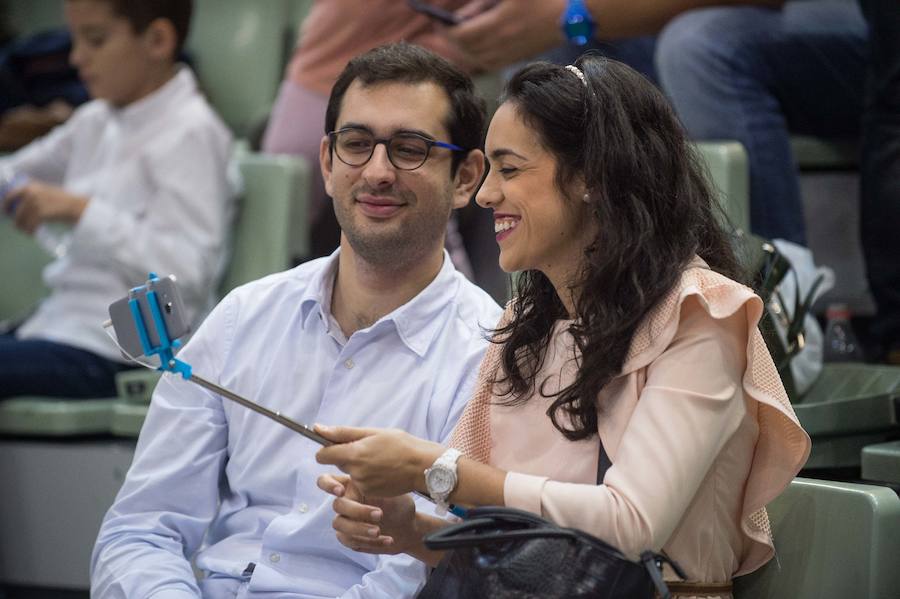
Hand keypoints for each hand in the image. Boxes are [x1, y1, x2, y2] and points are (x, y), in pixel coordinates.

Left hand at [2, 180, 86, 233]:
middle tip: (18, 225)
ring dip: (23, 228)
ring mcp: (35, 204)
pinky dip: (30, 231)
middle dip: (15, 221)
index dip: (4, 205)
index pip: (10, 195)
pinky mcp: (40, 214)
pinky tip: (32, 233)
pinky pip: (30, 226)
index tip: (6, 212)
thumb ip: (35, 192)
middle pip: (15, 211)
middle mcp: (30, 194)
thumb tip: (21, 201)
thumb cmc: (64, 200)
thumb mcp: (47, 190)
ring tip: (27, 231)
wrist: (76, 206)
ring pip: (21, 220)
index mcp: (30, 186)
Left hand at [314, 425, 443, 496]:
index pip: (322, 456)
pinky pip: (361, 483)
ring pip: (351, 473)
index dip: (326, 449)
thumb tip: (318, 428)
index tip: (335, 444)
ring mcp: (363, 485)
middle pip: (338, 463)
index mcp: (354, 454)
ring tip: (380, 459)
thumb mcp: (373, 433)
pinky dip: (368, 477)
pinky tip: (384, 470)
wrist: (423, 467)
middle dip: (347, 456)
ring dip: (359, 466)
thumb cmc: (401, 445)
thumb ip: (343, 433)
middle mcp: (355, 472)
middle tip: (368, 448)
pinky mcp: (370, 493)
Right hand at [317, 473, 418, 554]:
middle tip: (379, 514)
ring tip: (379, 531)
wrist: (408, 527)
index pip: (326, 480)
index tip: (341, 491)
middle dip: (357, 511)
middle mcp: (345, 502)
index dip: (328, 485)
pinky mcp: (350, 538)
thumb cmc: (399, 504)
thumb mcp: (392, 490)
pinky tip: (388, 540)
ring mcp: (346, 521)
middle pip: (337, 505)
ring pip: (339, 525)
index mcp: (351, 485)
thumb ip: (376, 484)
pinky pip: (350, 541)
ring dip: (359, 529)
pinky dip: (370, 542)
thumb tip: (367, 479)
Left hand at [447, 0, 567, 70]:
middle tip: (444, 27)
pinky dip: (479, 57)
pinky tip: (478, 47)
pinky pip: (491, 64)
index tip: (437, 20)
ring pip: (477, 59)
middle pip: (466, 49)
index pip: (461, 35)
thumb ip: (482, 3)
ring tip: (460, 36)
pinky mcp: (519, 57)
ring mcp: (512, 53)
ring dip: (465, 49)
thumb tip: (462, 17)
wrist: (575, 12)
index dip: (445, 29)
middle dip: (452, 39)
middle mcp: (503, 43)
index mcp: (500, 23)